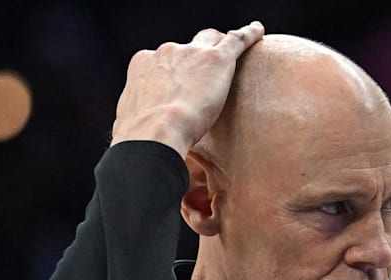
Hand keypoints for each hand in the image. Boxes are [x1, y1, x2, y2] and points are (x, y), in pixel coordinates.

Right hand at [110, 21, 264, 156]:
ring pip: (211, 40)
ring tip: (233, 57)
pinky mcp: (216, 59)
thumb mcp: (131, 120)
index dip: (174, 72)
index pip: (163, 61)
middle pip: (187, 47)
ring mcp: (191, 53)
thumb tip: (135, 128)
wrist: (154, 135)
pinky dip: (249, 35)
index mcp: (143, 64)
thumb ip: (139, 114)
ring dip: (220, 48)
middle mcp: (166, 52)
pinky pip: (237, 40)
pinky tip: (258, 31)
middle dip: (196, 56)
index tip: (179, 86)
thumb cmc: (140, 137)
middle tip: (206, 74)